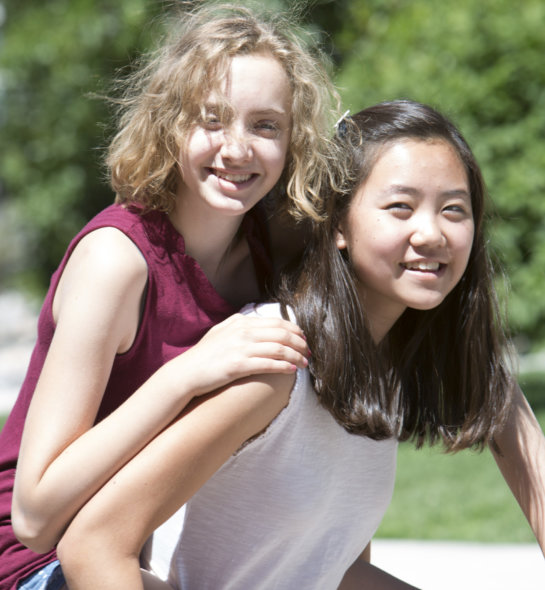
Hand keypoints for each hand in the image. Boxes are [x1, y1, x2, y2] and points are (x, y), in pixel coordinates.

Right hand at [174, 312, 308, 396]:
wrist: (186, 372)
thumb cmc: (204, 354)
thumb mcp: (220, 331)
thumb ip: (237, 324)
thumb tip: (252, 319)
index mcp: (241, 322)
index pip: (276, 322)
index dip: (294, 330)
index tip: (303, 338)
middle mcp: (243, 332)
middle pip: (282, 334)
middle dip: (300, 343)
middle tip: (309, 351)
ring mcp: (241, 348)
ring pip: (279, 349)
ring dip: (296, 356)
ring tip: (305, 363)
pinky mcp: (238, 365)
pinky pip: (268, 364)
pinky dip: (284, 366)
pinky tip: (292, 370)